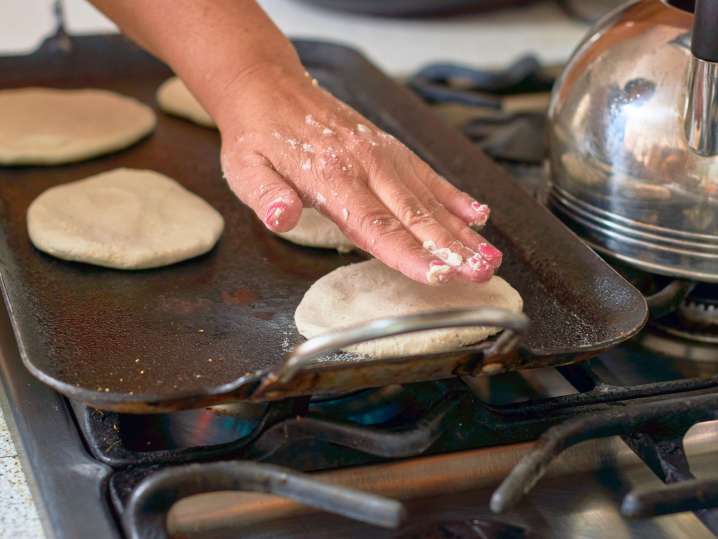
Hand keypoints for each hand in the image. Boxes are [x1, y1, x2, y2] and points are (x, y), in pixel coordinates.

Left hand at [217, 66, 501, 284]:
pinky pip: (428, 175)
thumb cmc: (258, 136)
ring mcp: (382, 155)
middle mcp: (365, 165)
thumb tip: (281, 217)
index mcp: (330, 176)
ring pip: (429, 199)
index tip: (437, 275)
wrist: (269, 87)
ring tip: (490, 256)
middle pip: (414, 215)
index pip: (374, 224)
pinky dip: (455, 196)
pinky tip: (479, 215)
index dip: (408, 253)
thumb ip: (267, 197)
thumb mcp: (246, 169)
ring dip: (462, 231)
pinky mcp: (389, 148)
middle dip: (451, 248)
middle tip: (481, 274)